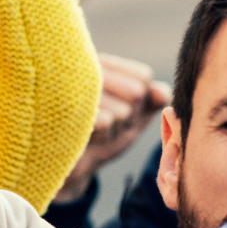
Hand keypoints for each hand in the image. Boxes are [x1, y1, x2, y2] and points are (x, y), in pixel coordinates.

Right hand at [54, 54, 171, 204]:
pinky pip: (105, 121)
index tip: (121, 111)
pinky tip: (87, 136)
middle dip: (129, 118)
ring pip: (123, 110)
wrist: (63, 163)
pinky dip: (102, 135)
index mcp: (103, 64)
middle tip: (108, 125)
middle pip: (136, 93)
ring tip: (95, 132)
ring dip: (114, 130)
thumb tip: (163, 93)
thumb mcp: (131, 120)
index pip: (143, 77)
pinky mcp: (65, 107)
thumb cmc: (100, 138)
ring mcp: (74, 86)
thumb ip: (151, 102)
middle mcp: (88, 67)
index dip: (140, 101)